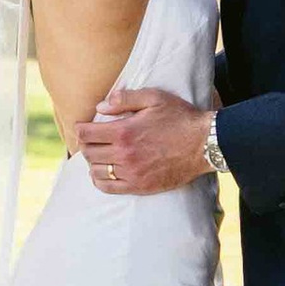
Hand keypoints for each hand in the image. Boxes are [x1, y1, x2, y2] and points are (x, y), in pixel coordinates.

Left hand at [77, 89, 212, 194]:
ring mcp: (131, 173)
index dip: (80, 129)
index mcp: (124, 132)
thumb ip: (124, 99)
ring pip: (96, 171)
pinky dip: (99, 180)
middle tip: (91, 139)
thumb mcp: (154, 98)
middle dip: (86, 144)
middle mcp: (124, 155)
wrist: (204, 144)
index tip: (82, 127)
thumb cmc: (180, 118)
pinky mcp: (139, 187)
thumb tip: (100, 106)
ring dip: (93, 162)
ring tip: (98, 155)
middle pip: (88, 153)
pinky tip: (103, 173)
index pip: (86, 134)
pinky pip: (108, 188)